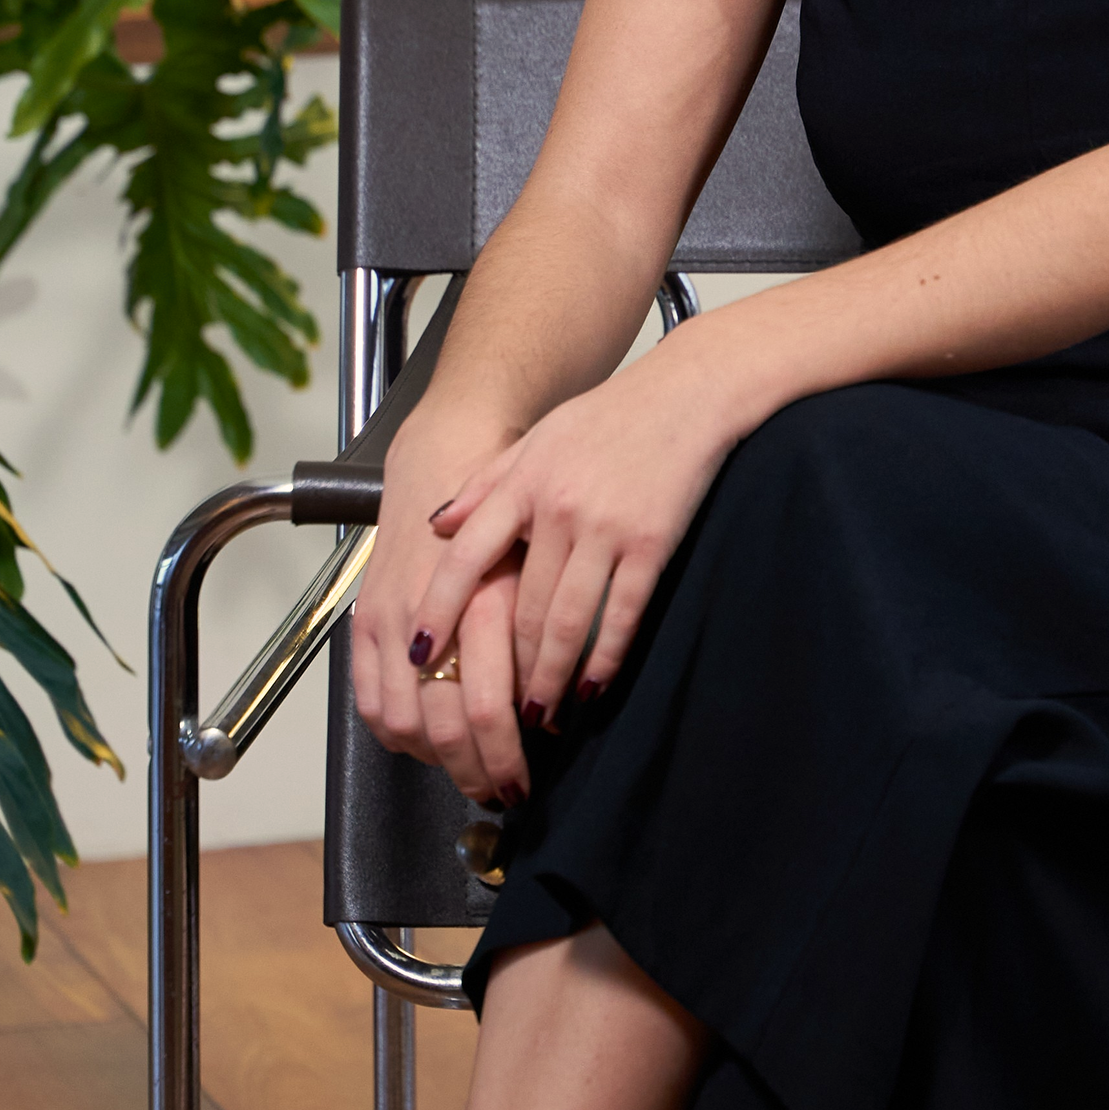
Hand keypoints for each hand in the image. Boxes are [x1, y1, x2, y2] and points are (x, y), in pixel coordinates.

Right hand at [351, 423, 530, 800]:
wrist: (447, 454)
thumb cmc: (512, 515)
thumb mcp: (541, 568)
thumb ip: (548, 633)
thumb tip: (561, 707)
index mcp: (483, 602)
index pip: (488, 709)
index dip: (506, 757)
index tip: (527, 779)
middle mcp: (432, 615)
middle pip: (446, 727)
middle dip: (478, 771)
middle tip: (504, 793)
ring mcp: (391, 619)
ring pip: (405, 724)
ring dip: (438, 762)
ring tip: (469, 775)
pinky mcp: (364, 622)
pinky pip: (370, 701)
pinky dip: (396, 735)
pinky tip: (425, 745)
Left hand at [373, 335, 740, 797]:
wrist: (687, 393)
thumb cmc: (608, 418)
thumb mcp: (535, 441)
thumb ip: (484, 486)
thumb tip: (435, 527)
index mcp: (521, 485)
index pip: (464, 558)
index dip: (439, 611)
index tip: (421, 657)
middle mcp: (557, 509)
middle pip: (520, 608)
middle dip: (506, 668)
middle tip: (494, 711)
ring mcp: (606, 529)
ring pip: (568, 621)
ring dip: (551, 676)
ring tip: (541, 716)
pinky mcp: (651, 543)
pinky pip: (621, 614)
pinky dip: (605, 659)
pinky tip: (594, 688)